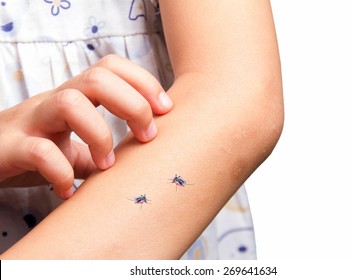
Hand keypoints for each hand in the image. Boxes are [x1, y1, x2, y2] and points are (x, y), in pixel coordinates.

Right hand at [0, 54, 172, 198]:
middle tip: (147, 136)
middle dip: (133, 105)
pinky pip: (38, 151)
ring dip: (100, 135)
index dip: (143, 82)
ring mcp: (30, 122)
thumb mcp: (75, 150)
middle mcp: (54, 102)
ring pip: (68, 103)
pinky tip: (68, 190)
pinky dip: (61, 173)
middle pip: (97, 77)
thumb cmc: (34, 152)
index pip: (111, 67)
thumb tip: (138, 166)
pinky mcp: (9, 148)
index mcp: (74, 98)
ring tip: (108, 164)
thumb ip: (102, 155)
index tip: (165, 110)